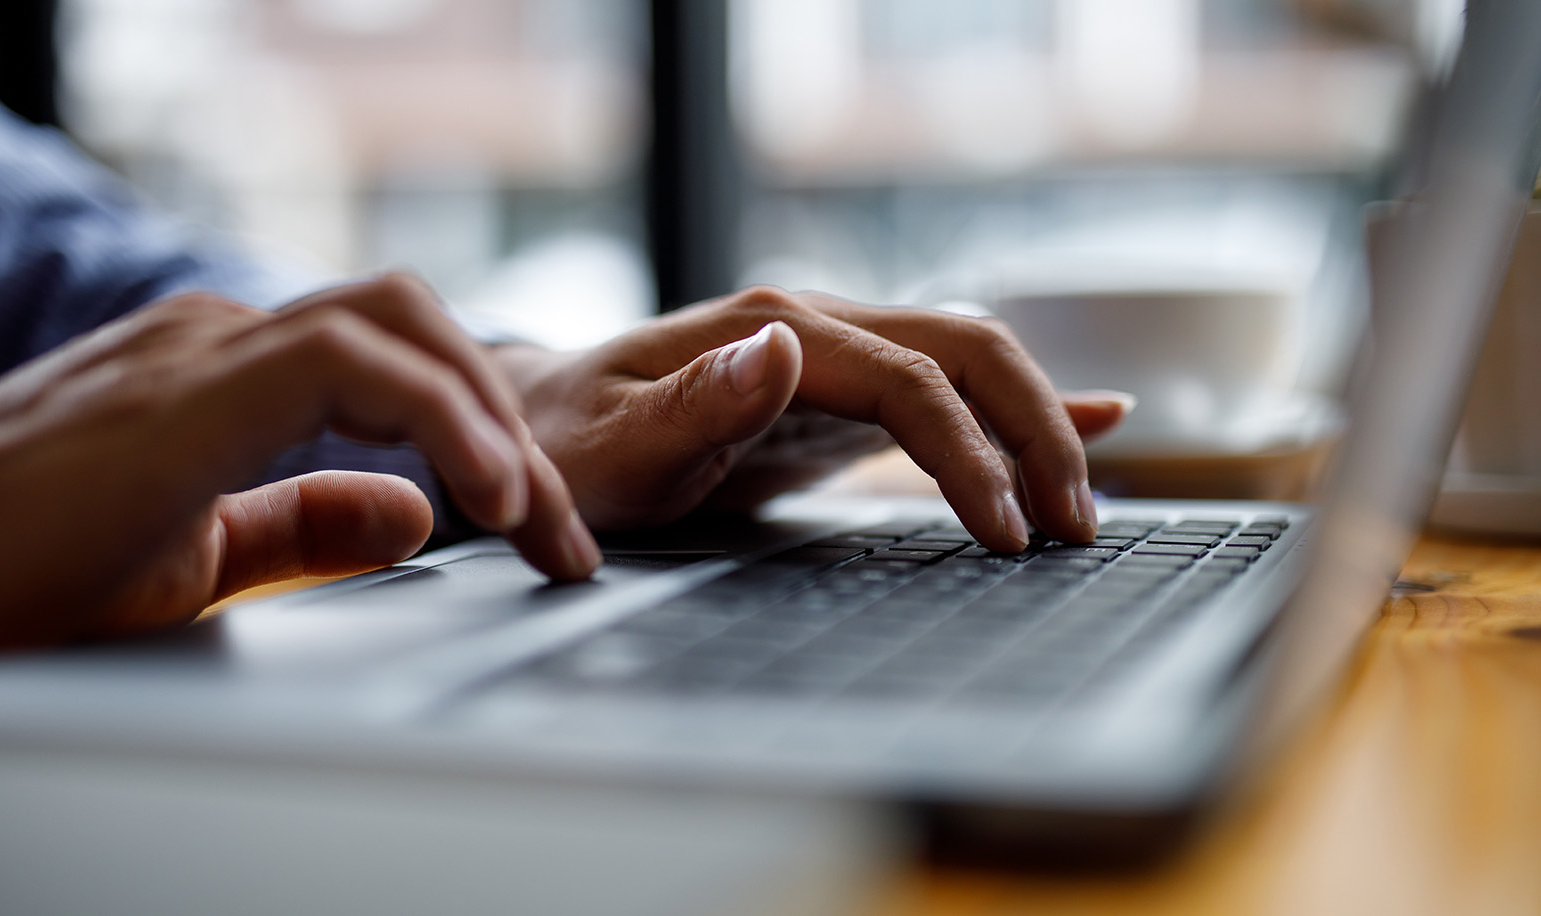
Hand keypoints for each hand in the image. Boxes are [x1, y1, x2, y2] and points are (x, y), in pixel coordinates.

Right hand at [0, 274, 599, 661]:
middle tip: (565, 536)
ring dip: (494, 418)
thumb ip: (302, 525)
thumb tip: (414, 513)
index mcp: (231, 372)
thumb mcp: (195, 557)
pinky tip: (483, 495)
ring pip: (400, 322)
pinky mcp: (186, 385)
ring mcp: (203, 348)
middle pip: (419, 326)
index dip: (490, 436)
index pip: (402, 361)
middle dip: (514, 424)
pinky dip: (441, 417)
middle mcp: (224, 339)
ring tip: (539, 517)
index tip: (545, 532)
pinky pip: (351, 361)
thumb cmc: (14, 571)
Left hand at [493, 286, 1130, 550]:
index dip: (968, 454)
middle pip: (966, 352)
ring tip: (1079, 509)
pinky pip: (947, 386)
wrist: (544, 425)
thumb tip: (787, 348)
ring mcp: (836, 351)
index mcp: (771, 328)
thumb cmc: (567, 447)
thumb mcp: (610, 446)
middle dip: (1035, 434)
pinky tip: (1096, 416)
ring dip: (1037, 428)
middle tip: (1073, 528)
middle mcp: (816, 324)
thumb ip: (694, 404)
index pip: (909, 381)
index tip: (1002, 533)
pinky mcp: (843, 391)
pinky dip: (1018, 407)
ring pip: (971, 363)